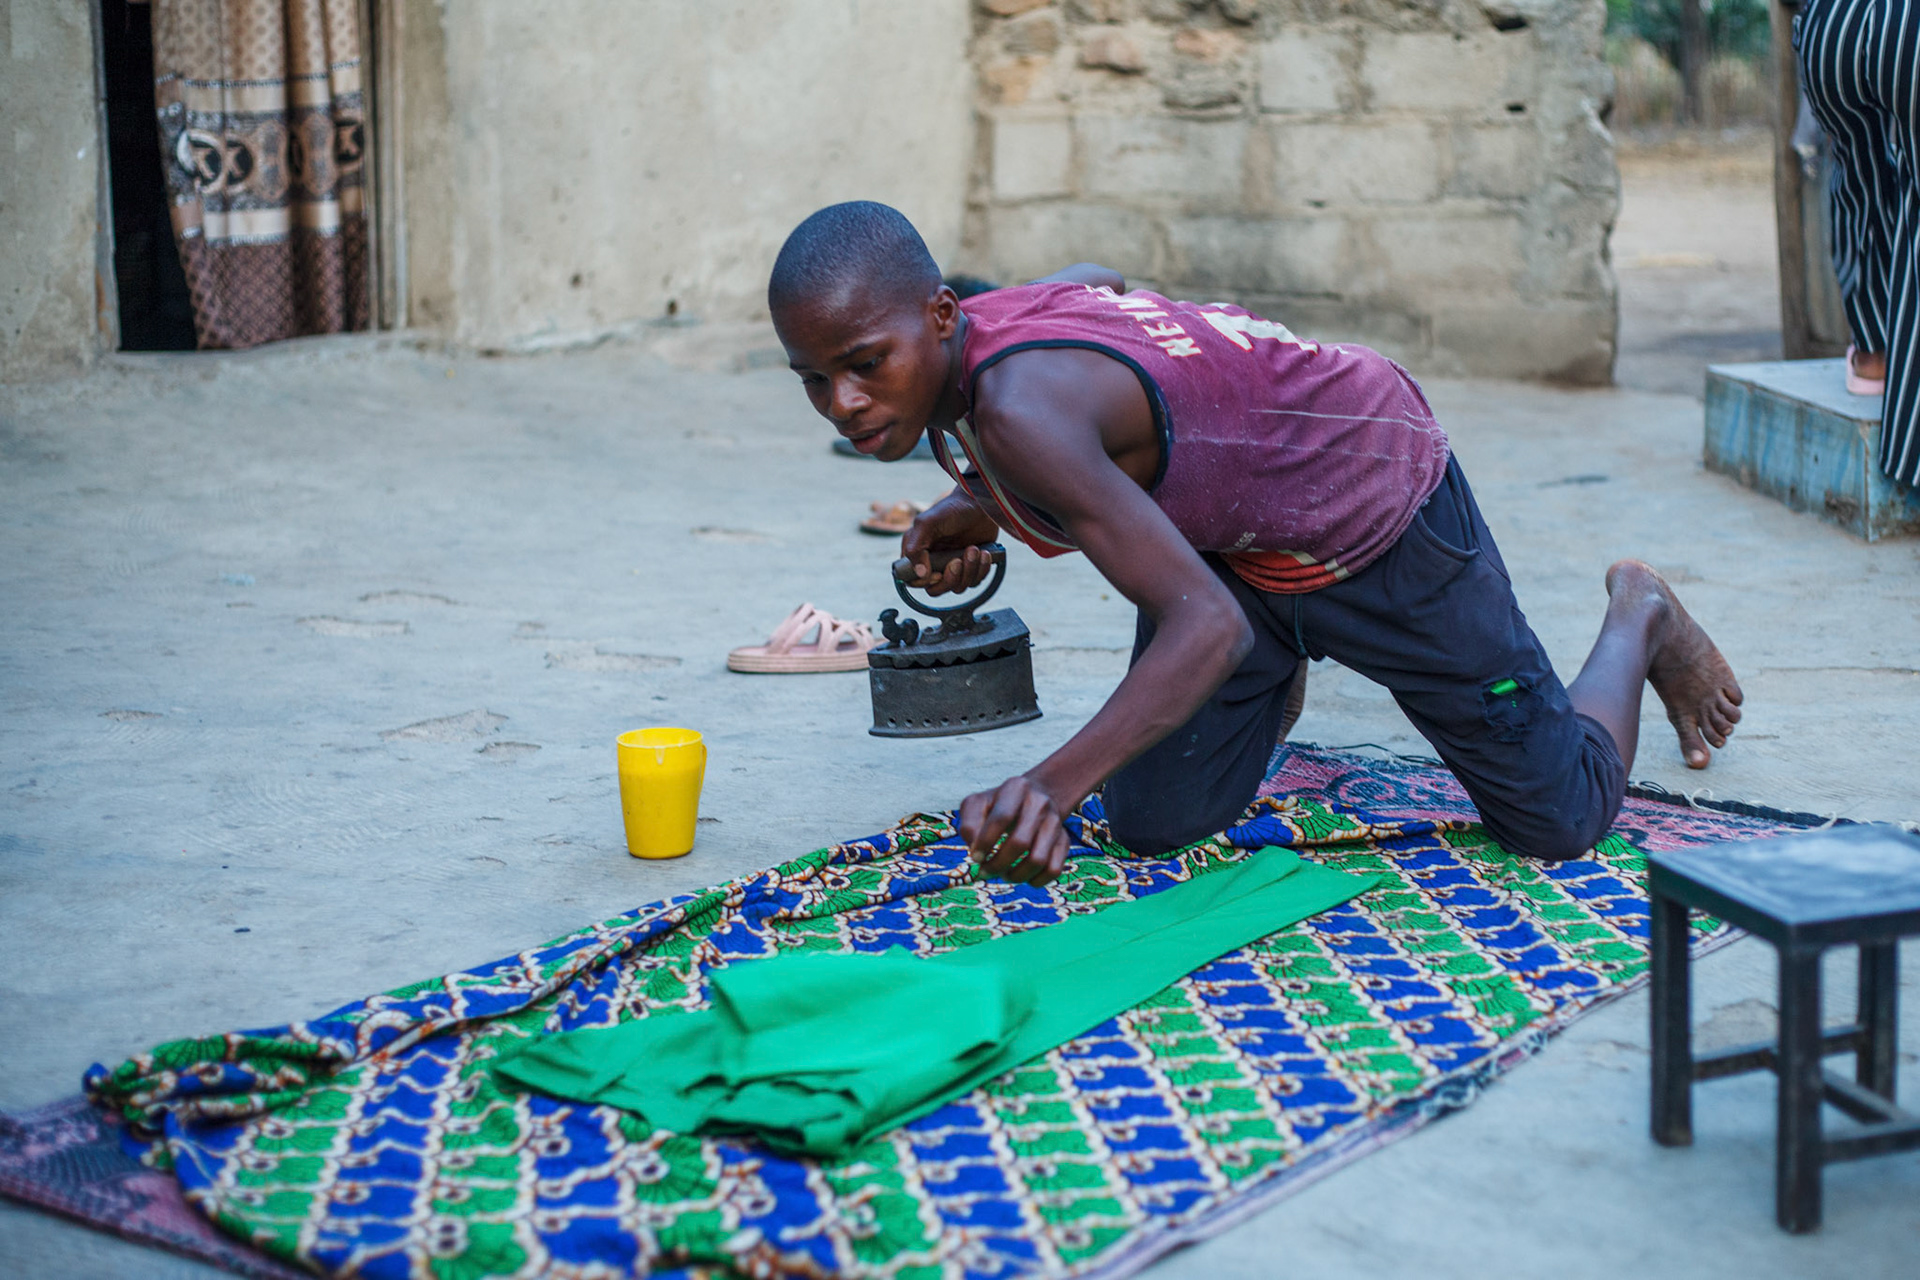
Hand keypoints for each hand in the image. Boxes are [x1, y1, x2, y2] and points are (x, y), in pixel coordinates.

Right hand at [901, 491, 999, 595]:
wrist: (980, 503)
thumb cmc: (952, 509)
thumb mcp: (928, 523)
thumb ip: (915, 547)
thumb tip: (920, 574)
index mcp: (918, 552)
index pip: (912, 580)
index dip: (924, 582)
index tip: (937, 572)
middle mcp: (933, 562)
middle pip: (936, 589)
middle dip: (950, 579)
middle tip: (958, 560)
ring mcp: (953, 566)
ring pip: (958, 587)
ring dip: (969, 571)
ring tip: (974, 549)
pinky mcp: (971, 567)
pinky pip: (975, 582)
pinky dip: (981, 570)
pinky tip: (984, 552)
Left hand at [958, 774, 1072, 885]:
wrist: (1034, 797)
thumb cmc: (997, 806)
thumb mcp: (977, 804)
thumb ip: (969, 824)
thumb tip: (976, 850)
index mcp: (1016, 788)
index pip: (1002, 818)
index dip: (985, 842)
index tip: (975, 857)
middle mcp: (1040, 803)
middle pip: (1020, 842)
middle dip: (998, 864)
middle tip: (985, 871)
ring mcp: (1055, 822)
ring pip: (1038, 860)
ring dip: (1016, 876)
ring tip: (1003, 874)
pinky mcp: (1064, 840)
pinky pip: (1054, 870)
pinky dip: (1035, 881)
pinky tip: (1022, 877)